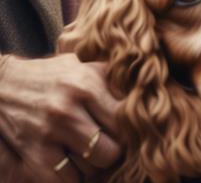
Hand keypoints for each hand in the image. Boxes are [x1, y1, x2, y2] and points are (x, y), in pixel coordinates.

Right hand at [0, 54, 122, 182]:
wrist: (1, 85)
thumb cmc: (51, 76)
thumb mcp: (82, 66)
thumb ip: (112, 79)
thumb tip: (147, 94)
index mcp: (85, 84)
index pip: (125, 121)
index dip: (130, 131)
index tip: (127, 132)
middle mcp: (67, 109)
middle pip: (111, 150)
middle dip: (113, 152)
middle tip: (108, 146)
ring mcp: (47, 134)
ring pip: (91, 170)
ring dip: (92, 166)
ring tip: (88, 154)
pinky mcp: (32, 154)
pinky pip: (64, 181)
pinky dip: (71, 177)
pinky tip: (71, 164)